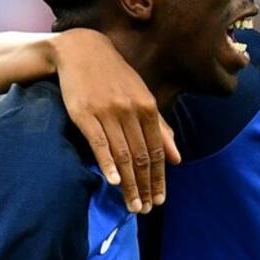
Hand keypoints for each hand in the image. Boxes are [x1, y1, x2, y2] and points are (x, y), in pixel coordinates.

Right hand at [50, 29, 180, 212]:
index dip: (159, 178)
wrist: (82, 50)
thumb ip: (160, 129)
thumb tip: (177, 159)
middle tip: (147, 209)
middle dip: (146, 186)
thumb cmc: (115, 77)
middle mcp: (131, 111)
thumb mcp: (142, 97)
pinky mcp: (84, 114)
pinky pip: (99, 143)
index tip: (160, 199)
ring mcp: (108, 112)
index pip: (157, 151)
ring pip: (123, 155)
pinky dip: (107, 164)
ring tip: (133, 206)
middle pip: (141, 157)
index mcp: (148, 108)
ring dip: (129, 184)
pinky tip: (113, 182)